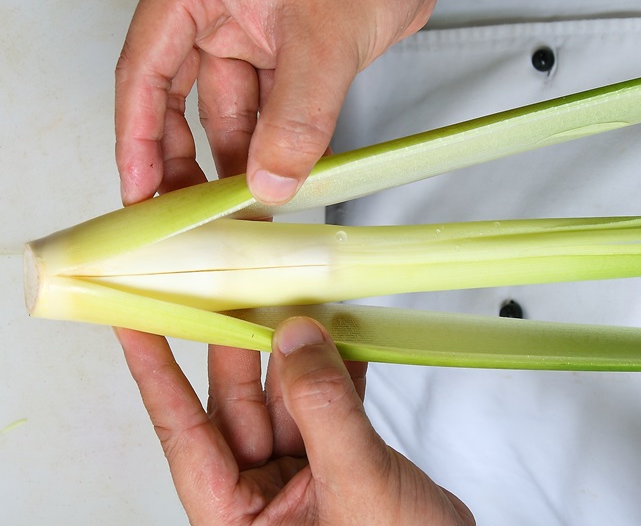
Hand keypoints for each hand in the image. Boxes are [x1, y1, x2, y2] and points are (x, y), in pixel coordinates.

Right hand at [115, 0, 488, 205]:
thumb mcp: (322, 37)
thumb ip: (295, 115)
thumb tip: (270, 180)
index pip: (145, 72)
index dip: (138, 138)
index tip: (142, 189)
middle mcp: (220, 14)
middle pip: (183, 100)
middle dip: (188, 160)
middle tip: (196, 211)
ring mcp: (257, 37)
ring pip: (235, 114)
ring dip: (243, 162)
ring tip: (248, 207)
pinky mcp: (293, 57)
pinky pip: (275, 114)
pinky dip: (280, 147)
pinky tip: (288, 179)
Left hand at [116, 317, 473, 524]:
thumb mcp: (355, 484)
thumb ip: (324, 409)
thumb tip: (297, 337)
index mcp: (238, 519)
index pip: (184, 434)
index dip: (156, 372)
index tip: (135, 320)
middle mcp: (262, 496)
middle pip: (238, 405)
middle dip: (241, 345)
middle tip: (237, 288)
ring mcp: (301, 476)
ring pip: (288, 396)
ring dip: (300, 351)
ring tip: (303, 302)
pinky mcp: (339, 460)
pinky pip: (329, 404)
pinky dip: (340, 370)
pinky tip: (346, 337)